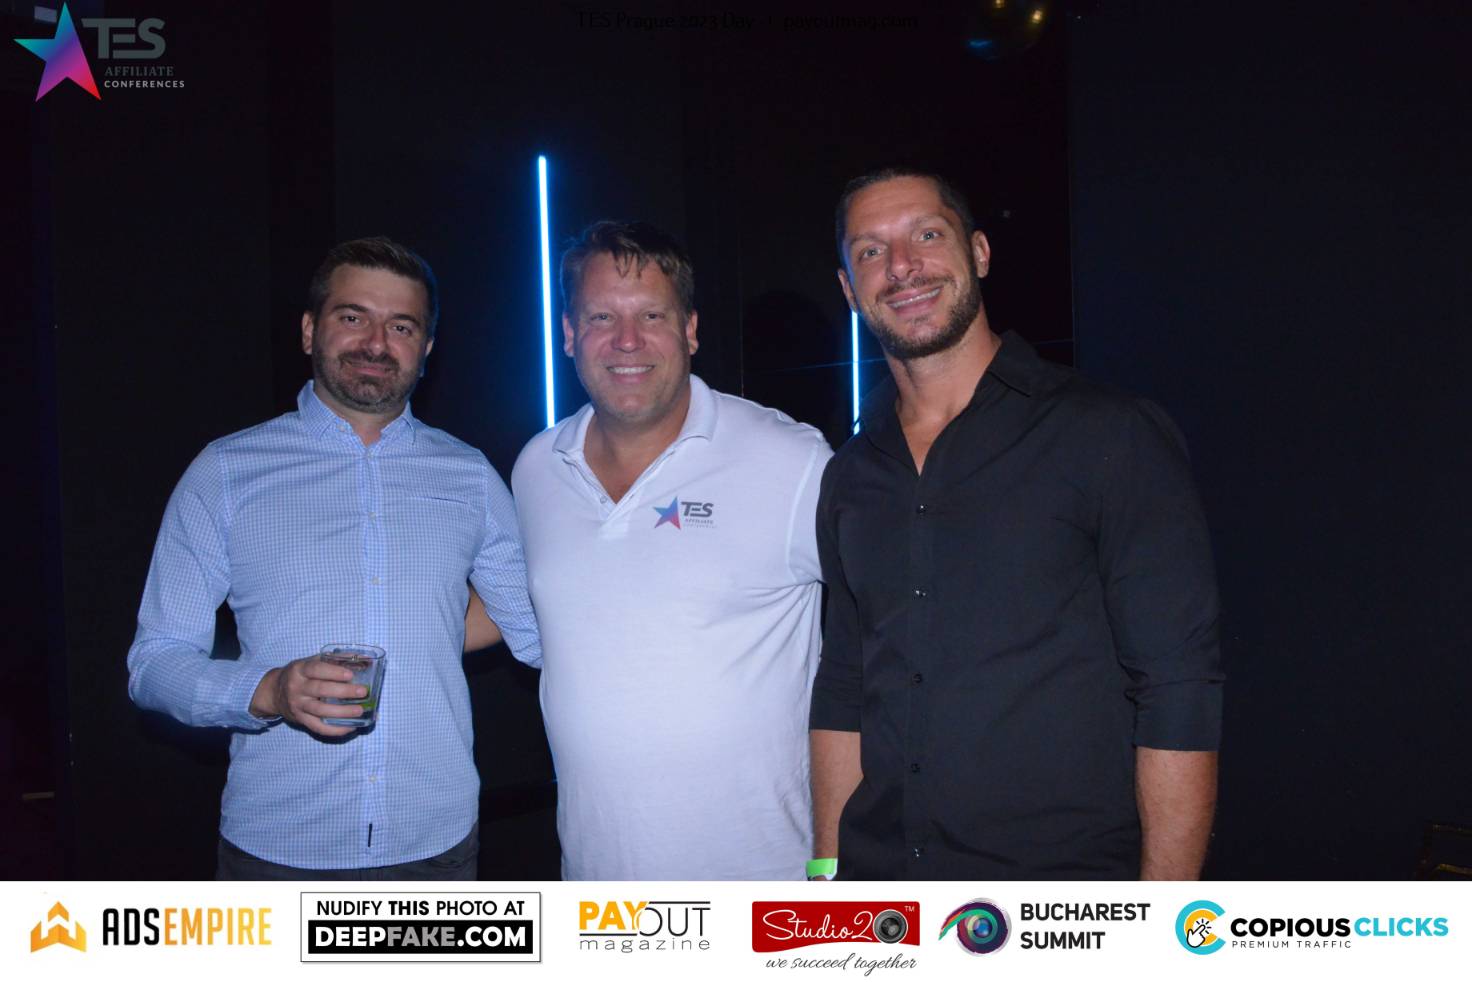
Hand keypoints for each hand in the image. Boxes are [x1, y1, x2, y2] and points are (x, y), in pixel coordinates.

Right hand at [250, 655, 365, 736]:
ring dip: (341, 712)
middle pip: (320, 690)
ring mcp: (298, 705)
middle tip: (362, 692)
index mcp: (299, 669)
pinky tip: (350, 727)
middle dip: (343, 691)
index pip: (316, 669)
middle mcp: (296, 687)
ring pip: (320, 710)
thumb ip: (334, 660)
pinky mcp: (300, 719)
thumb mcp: (311, 662)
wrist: (274, 692)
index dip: (333, 672)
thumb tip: (364, 660)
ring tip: (359, 710)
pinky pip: (317, 727)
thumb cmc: (300, 674)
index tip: (350, 675)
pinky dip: (334, 730)